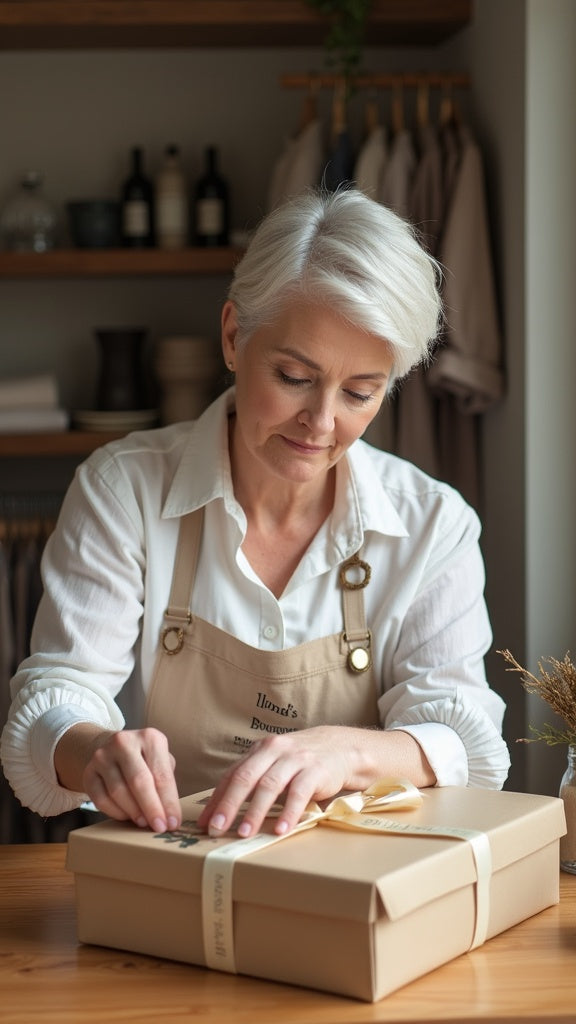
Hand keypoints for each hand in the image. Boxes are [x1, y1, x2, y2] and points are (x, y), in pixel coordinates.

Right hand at [68, 726, 181, 832]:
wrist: (112, 750)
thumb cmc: (144, 760)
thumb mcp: (160, 762)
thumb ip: (166, 783)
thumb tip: (170, 816)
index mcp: (149, 738)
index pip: (162, 775)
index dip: (168, 802)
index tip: (173, 823)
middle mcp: (124, 742)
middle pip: (139, 782)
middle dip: (151, 808)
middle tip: (159, 827)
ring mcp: (103, 756)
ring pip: (118, 792)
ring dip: (133, 812)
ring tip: (144, 822)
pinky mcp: (88, 772)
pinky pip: (101, 799)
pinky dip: (115, 812)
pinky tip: (126, 816)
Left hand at [196, 726, 362, 838]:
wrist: (341, 748)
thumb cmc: (301, 762)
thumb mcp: (275, 764)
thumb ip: (254, 781)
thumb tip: (223, 810)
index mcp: (260, 750)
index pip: (233, 775)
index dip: (217, 799)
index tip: (205, 823)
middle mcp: (275, 750)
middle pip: (246, 778)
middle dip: (229, 805)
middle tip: (217, 829)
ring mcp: (295, 759)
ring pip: (269, 785)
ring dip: (255, 811)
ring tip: (244, 834)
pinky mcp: (315, 770)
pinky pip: (299, 793)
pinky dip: (288, 813)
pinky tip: (280, 829)